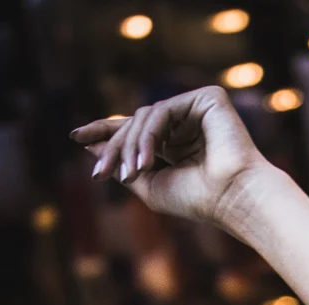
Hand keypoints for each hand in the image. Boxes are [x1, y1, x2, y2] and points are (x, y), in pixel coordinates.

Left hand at [69, 86, 268, 225]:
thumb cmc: (199, 201)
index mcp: (175, 146)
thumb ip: (123, 166)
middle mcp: (185, 125)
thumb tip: (91, 145)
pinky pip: (162, 110)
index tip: (74, 137)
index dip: (104, 133)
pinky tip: (146, 159)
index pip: (135, 132)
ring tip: (130, 174)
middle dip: (114, 147)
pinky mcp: (207, 99)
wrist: (234, 199)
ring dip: (130, 146)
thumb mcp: (150, 187)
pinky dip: (149, 134)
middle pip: (134, 123)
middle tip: (101, 173)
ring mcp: (196, 109)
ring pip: (144, 117)